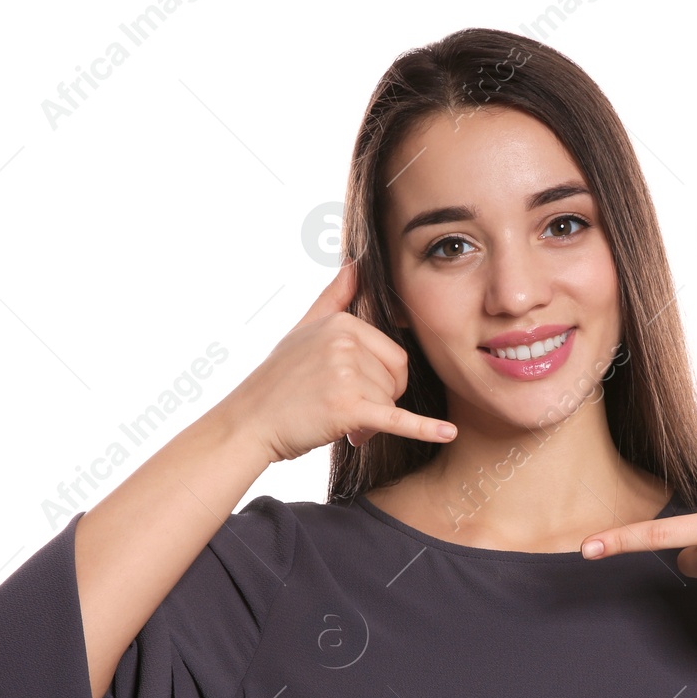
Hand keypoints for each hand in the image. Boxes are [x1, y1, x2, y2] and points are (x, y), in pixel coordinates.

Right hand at [219, 259, 456, 464]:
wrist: (248, 422)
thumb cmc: (278, 380)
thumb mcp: (303, 329)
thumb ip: (334, 297)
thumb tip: (355, 264)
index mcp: (342, 322)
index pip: (394, 355)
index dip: (380, 380)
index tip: (351, 391)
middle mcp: (346, 342)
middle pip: (397, 378)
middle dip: (380, 400)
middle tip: (347, 412)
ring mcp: (346, 374)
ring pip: (390, 404)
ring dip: (372, 423)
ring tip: (340, 424)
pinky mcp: (348, 408)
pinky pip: (396, 419)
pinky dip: (424, 428)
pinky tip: (448, 433)